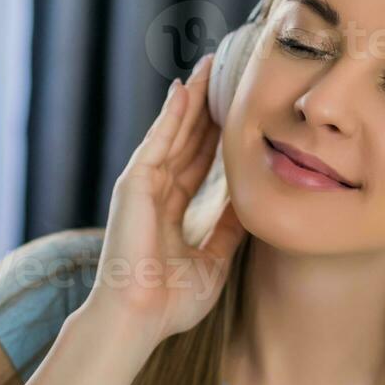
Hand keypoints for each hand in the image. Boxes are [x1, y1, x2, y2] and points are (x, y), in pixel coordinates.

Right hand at [86, 53, 247, 347]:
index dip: (217, 135)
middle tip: (225, 71)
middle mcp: (156, 193)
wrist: (139, 319)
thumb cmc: (170, 302)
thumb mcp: (214, 261)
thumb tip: (250, 206)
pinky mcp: (134, 185)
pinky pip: (157, 142)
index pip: (199, 162)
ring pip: (172, 133)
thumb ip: (228, 231)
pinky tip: (185, 90)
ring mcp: (143, 186)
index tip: (236, 108)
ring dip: (190, 99)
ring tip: (208, 66)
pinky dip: (170, 115)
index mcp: (172, 211)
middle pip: (187, 139)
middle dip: (205, 106)